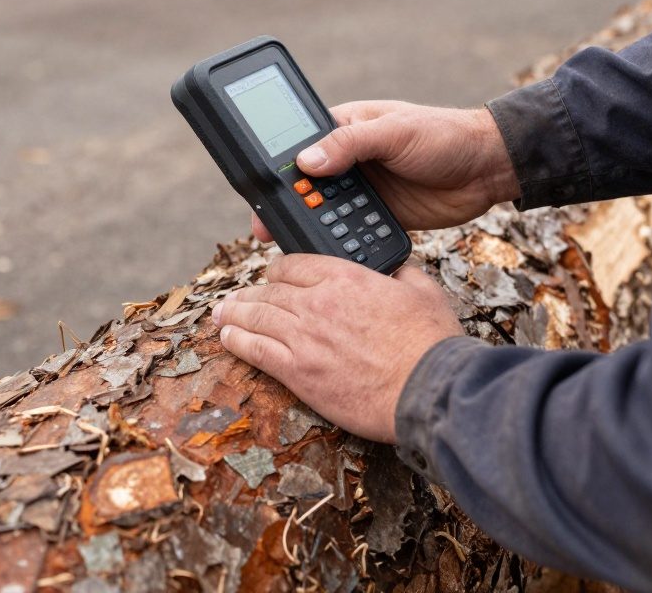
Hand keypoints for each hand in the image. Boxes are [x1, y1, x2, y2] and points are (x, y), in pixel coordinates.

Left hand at [212, 254, 462, 443]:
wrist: (427, 388)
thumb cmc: (430, 343)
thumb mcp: (423, 291)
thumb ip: (401, 273)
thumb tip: (397, 269)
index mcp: (345, 277)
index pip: (294, 264)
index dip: (280, 270)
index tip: (275, 276)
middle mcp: (317, 302)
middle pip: (270, 290)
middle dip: (249, 292)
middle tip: (235, 297)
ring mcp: (304, 337)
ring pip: (256, 317)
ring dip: (234, 313)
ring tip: (221, 313)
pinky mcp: (298, 371)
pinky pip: (256, 350)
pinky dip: (237, 341)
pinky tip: (228, 338)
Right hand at [252, 102, 518, 240]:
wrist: (489, 168)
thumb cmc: (444, 134)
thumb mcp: (395, 132)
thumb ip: (350, 144)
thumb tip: (306, 161)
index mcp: (344, 128)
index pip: (299, 146)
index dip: (278, 168)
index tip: (258, 190)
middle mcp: (348, 159)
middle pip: (305, 184)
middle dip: (285, 205)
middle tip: (264, 229)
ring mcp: (364, 189)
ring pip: (325, 210)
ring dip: (310, 226)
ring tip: (290, 246)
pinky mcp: (379, 215)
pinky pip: (350, 230)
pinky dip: (339, 242)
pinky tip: (326, 256)